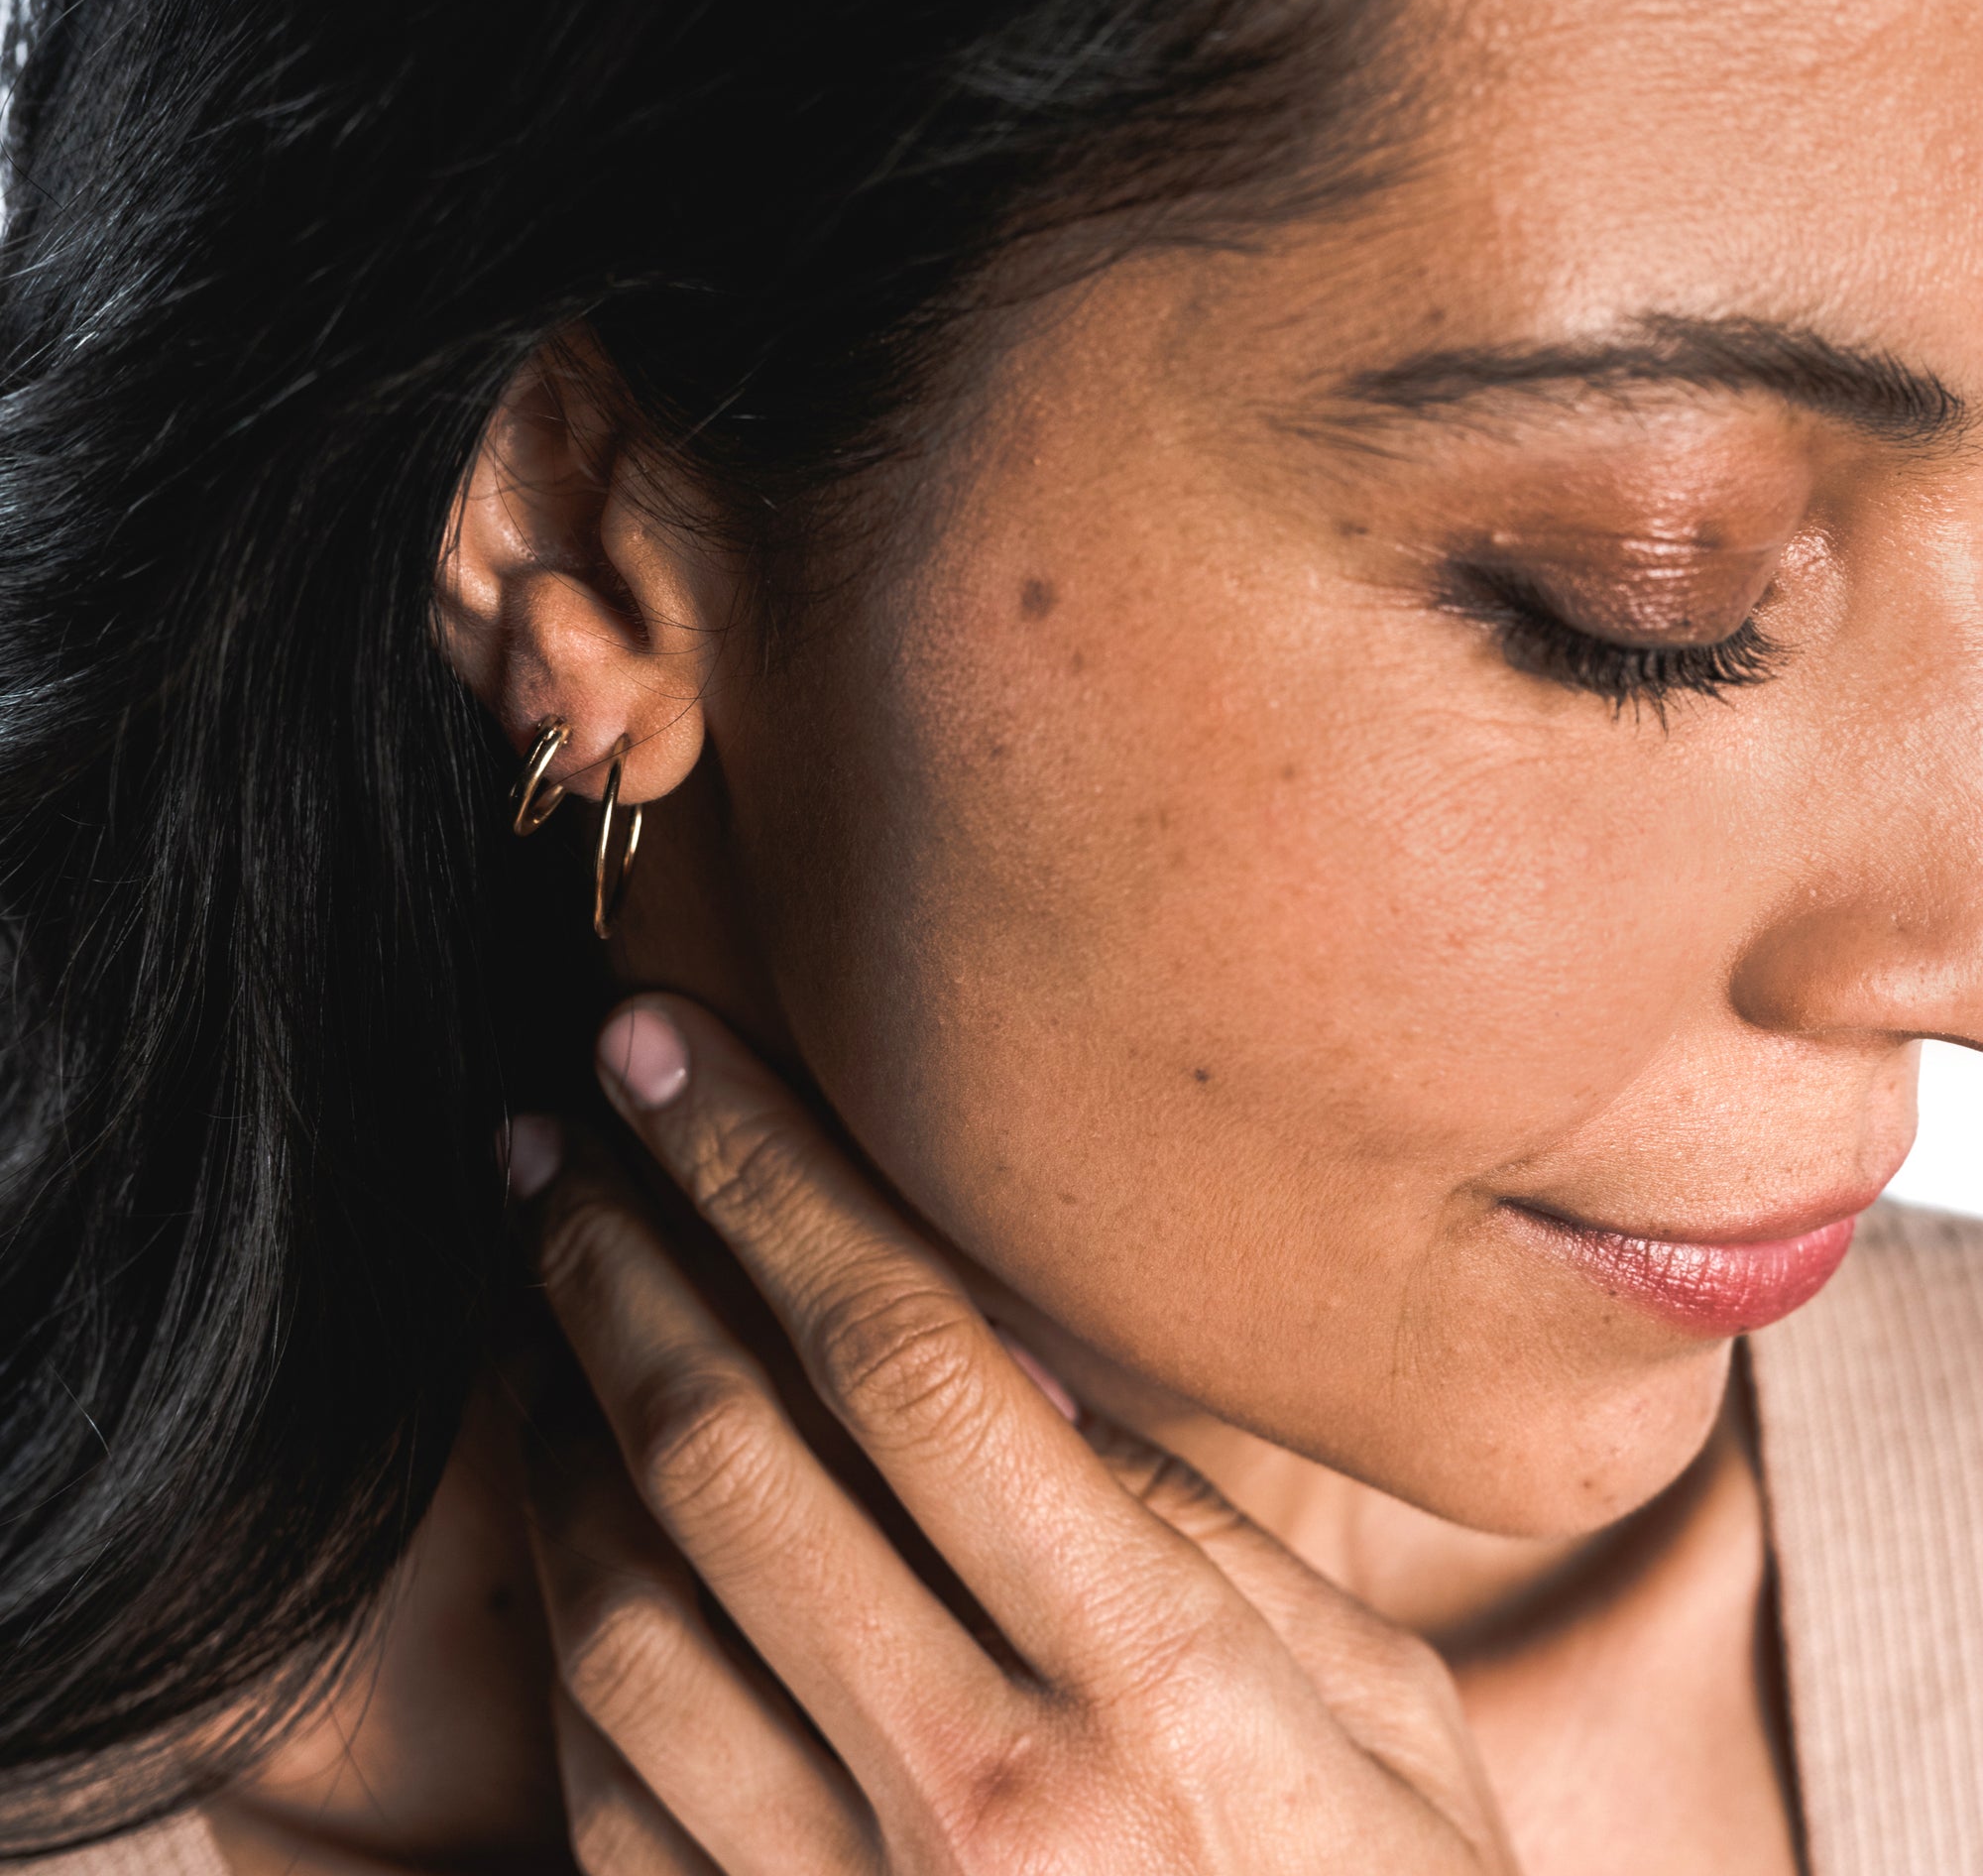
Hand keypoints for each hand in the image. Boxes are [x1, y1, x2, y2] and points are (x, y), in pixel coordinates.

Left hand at [515, 996, 1517, 1874]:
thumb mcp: (1381, 1722)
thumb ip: (1193, 1535)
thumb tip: (1013, 1357)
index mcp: (1159, 1687)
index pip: (909, 1355)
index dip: (769, 1177)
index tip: (672, 1054)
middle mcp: (982, 1798)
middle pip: (732, 1448)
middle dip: (621, 1251)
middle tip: (557, 1128)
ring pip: (628, 1606)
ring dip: (561, 1412)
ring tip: (541, 1282)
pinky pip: (609, 1785)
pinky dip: (569, 1610)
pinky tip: (571, 1510)